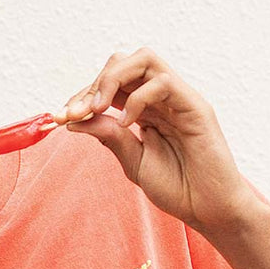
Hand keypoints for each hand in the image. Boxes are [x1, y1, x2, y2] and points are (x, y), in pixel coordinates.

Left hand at [58, 48, 260, 234]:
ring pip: (145, 60)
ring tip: (97, 109)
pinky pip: (164, 83)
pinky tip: (126, 123)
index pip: (112, 83)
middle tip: (76, 111)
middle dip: (94, 82)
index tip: (62, 117)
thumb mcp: (133, 162)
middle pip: (127, 61)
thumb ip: (109, 137)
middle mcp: (163, 98)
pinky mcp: (196, 107)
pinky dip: (137, 98)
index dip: (84, 94)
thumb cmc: (176, 186)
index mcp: (146, 109)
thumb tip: (74, 120)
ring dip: (112, 79)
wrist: (208, 208)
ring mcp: (180, 99)